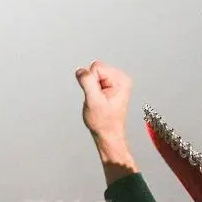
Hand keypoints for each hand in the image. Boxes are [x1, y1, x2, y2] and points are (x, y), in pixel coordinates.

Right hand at [75, 60, 137, 183]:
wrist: (108, 134)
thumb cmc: (104, 121)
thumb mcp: (93, 101)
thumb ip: (87, 83)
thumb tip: (80, 71)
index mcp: (121, 79)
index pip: (96, 67)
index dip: (90, 82)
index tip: (96, 96)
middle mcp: (121, 78)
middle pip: (95, 69)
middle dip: (91, 84)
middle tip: (97, 100)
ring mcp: (117, 82)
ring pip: (94, 75)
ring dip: (92, 88)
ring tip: (99, 101)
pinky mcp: (112, 86)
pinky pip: (95, 81)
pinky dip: (94, 91)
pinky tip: (100, 101)